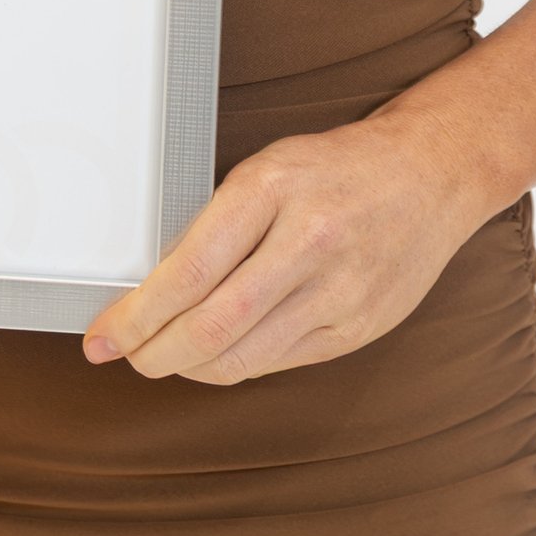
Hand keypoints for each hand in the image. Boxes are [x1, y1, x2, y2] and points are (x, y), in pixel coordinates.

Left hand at [82, 116, 486, 383]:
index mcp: (272, 191)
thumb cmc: (336, 168)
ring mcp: (339, 293)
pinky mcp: (358, 329)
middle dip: (153, 354)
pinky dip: (236, 366)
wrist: (431, 175)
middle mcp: (308, 243)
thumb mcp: (266, 169)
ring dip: (189, 367)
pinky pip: (278, 364)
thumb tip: (152, 289)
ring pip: (242, 359)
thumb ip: (217, 225)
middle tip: (125, 355)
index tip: (104, 335)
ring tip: (165, 355)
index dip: (135, 316)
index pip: (186, 273)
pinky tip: (217, 355)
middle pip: (211, 328)